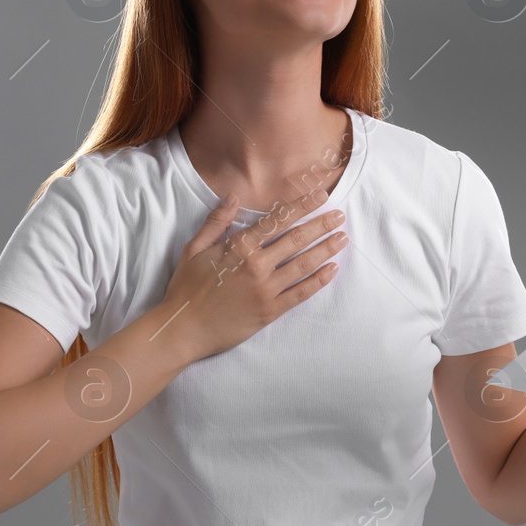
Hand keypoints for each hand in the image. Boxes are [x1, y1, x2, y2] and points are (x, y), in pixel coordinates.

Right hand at [158, 186, 348, 360]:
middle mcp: (257, 265)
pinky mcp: (270, 311)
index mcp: (239, 247)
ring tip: (342, 238)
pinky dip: (319, 281)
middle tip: (340, 216)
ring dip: (326, 249)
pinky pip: (301, 293)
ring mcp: (265, 289)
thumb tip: (233, 196)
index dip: (302, 206)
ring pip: (304, 265)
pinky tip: (332, 269)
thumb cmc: (186, 288)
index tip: (320, 197)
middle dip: (322, 225)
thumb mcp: (194, 248)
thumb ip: (216, 221)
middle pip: (297, 240)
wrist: (183, 329)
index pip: (277, 220)